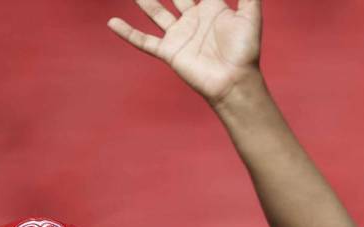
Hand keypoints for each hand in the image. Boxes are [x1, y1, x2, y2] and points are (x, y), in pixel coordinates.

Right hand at [108, 0, 262, 104]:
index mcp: (212, 9)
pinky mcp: (169, 51)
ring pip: (156, 11)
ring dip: (145, 1)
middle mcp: (193, 19)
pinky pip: (144, 41)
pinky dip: (127, 33)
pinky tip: (113, 23)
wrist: (234, 81)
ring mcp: (180, 35)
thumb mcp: (250, 18)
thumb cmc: (245, 52)